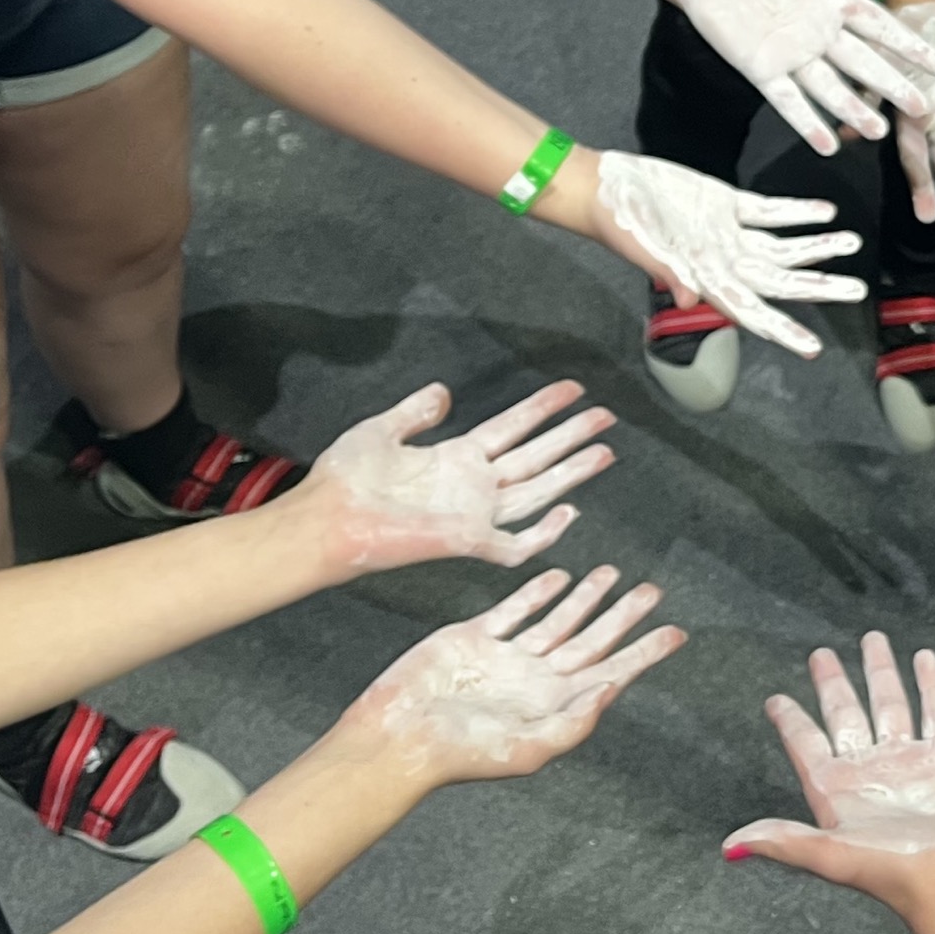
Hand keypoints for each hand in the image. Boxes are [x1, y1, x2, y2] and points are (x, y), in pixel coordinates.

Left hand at [296, 379, 615, 572]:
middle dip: (572, 436)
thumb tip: (443, 391)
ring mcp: (474, 513)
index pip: (513, 428)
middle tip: (607, 418)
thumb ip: (416, 412)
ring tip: (604, 451)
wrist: (326, 518)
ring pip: (538, 491)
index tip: (573, 389)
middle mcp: (473, 485)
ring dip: (572, 472)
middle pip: (537, 457)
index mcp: (456, 458)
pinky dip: (544, 535)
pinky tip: (569, 514)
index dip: (543, 408)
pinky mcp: (467, 540)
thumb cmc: (345, 480)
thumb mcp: (382, 430)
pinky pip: (516, 544)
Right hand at [346, 565, 682, 785]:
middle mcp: (536, 680)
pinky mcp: (474, 638)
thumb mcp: (527, 748)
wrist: (398, 737)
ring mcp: (506, 658)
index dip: (644, 653)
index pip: (611, 674)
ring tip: (612, 572)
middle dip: (622, 616)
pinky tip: (559, 576)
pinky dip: (537, 593)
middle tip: (651, 590)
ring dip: (585, 598)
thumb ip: (574, 722)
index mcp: (554, 706)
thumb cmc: (462, 754)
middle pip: (591, 641)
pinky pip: (515, 610)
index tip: (677, 632)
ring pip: (557, 620)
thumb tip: (610, 689)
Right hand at [594, 153, 863, 356]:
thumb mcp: (642, 247)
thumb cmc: (617, 222)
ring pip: (784, 247)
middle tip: (857, 291)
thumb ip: (671, 271)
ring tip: (852, 242)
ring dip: (817, 246)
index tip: (813, 349)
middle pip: (782, 282)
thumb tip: (694, 301)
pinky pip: (769, 212)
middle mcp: (725, 262)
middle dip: (820, 288)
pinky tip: (823, 212)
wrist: (604, 185)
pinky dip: (796, 213)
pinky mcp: (726, 203)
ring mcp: (728, 234)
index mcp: (708, 280)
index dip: (782, 332)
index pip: (752, 313)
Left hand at [668, 0, 934, 154]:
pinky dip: (806, 123)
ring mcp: (791, 55)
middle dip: (892, 87)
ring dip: (853, 112)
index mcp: (833, 3)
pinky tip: (825, 145)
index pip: (879, 28)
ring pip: (830, 89)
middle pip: (862, 65)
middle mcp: (818, 34)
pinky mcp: (761, 69)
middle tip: (922, 108)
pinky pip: (788, 101)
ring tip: (879, 132)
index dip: (907, 46)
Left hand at [723, 631, 934, 913]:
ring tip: (872, 640)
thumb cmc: (893, 871)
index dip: (790, 721)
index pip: (805, 744)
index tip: (775, 699)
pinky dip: (931, 686)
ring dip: (880, 673)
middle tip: (820, 653)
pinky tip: (924, 660)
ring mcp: (908, 764)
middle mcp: (869, 772)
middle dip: (832, 683)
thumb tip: (729, 846)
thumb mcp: (829, 855)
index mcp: (836, 789)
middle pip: (845, 715)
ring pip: (890, 705)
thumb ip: (783, 840)